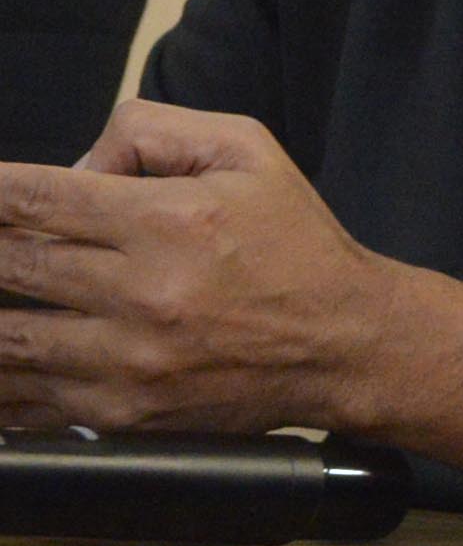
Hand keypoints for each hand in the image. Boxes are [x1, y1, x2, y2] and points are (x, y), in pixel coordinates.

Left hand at [0, 103, 400, 432]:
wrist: (345, 343)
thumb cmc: (295, 244)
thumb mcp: (249, 151)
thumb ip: (156, 132)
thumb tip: (79, 165)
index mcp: (171, 221)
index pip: (41, 198)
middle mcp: (143, 293)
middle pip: (11, 264)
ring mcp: (127, 362)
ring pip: (6, 338)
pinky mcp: (123, 414)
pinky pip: (26, 404)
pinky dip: (0, 385)